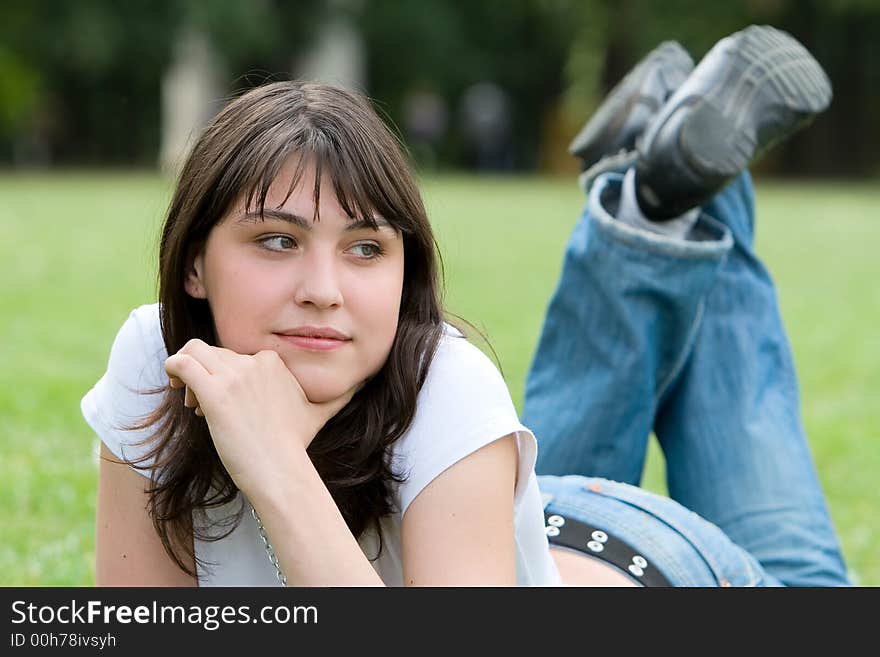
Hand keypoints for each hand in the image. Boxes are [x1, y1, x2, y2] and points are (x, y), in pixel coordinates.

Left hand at [164, 339, 357, 496]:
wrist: (280, 470)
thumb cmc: (294, 444)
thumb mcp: (320, 412)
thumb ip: (340, 395)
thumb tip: (363, 383)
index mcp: (273, 362)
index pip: (238, 354)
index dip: (227, 375)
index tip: (225, 403)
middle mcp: (255, 363)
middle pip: (215, 355)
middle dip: (206, 378)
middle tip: (202, 408)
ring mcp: (234, 377)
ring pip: (195, 352)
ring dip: (187, 371)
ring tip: (189, 401)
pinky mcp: (215, 394)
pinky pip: (182, 364)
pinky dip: (172, 369)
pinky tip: (175, 387)